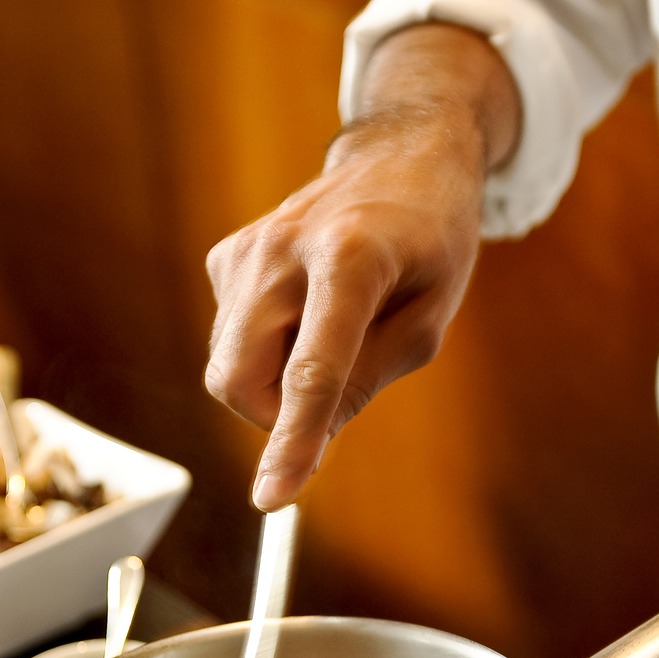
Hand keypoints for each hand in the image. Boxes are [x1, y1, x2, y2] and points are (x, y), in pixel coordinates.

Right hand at [204, 23, 518, 510]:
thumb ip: (372, 374)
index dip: (292, 440)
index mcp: (351, 257)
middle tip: (333, 395)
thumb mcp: (432, 314)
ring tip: (334, 329)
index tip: (273, 499)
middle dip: (274, 416)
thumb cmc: (430, 237)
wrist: (399, 156)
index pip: (311, 371)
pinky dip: (267, 349)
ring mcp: (246, 250)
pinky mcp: (226, 257)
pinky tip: (306, 309)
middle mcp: (283, 249)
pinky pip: (231, 340)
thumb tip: (310, 433)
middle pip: (240, 378)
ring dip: (275, 379)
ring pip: (229, 367)